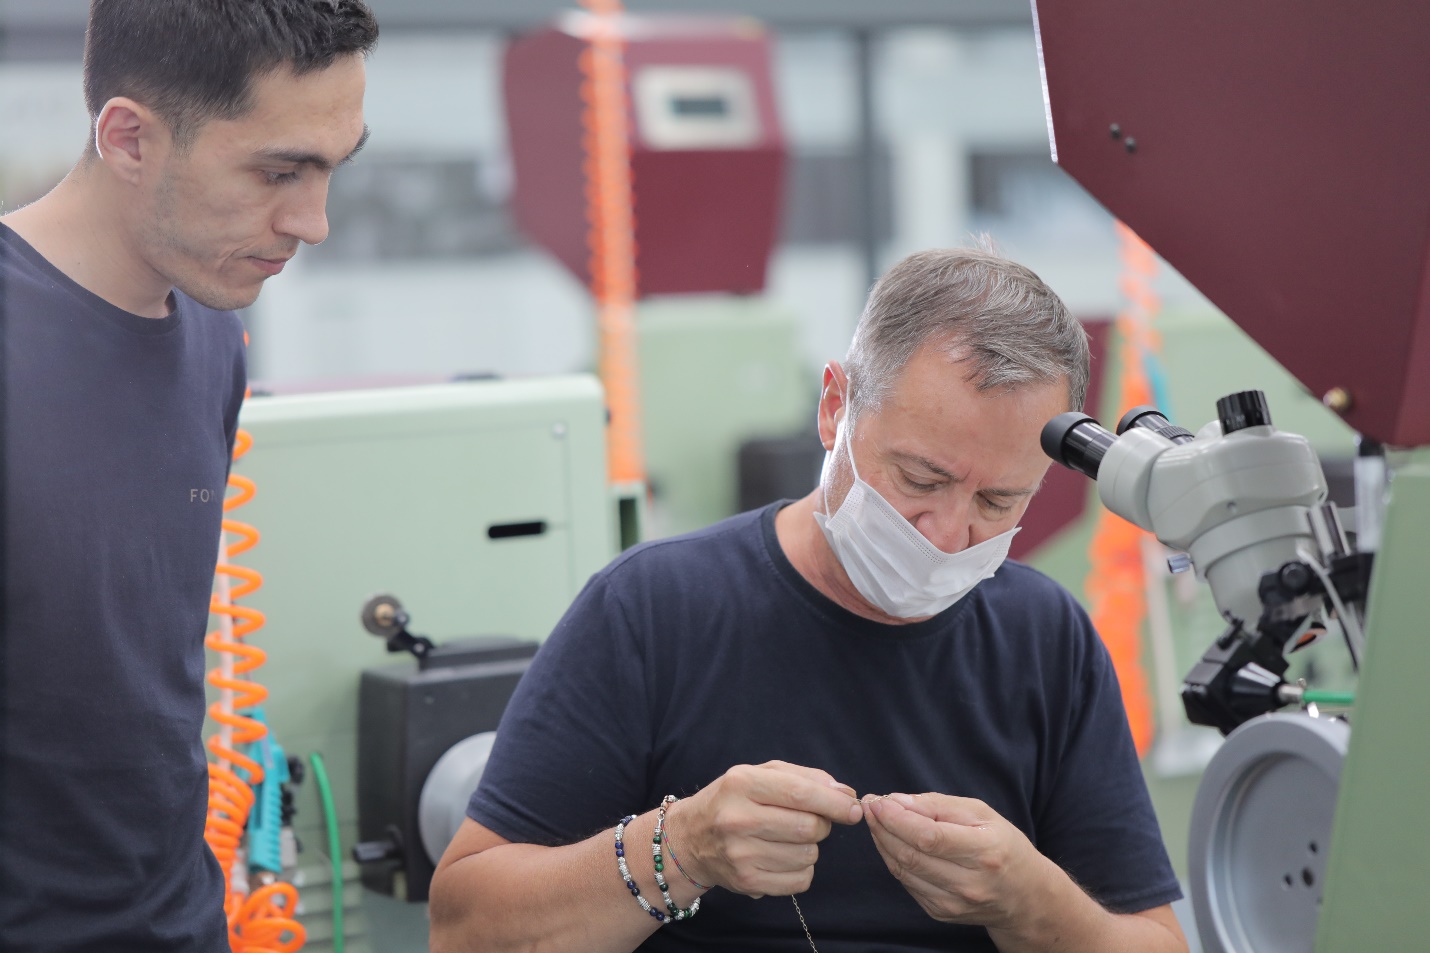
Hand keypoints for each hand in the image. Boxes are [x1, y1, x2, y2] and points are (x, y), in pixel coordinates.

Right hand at [667, 761, 863, 898]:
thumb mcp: (760, 774)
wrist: (689, 838)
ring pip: (808, 855)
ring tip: (788, 838)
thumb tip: (846, 794)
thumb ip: (806, 778)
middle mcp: (738, 819)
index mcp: (742, 783)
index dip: (835, 803)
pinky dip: (802, 869)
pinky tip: (783, 858)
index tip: (854, 808)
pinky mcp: (746, 881)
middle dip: (822, 824)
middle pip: (809, 827)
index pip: (801, 794)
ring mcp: (740, 854)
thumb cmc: (733, 800)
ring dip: (810, 847)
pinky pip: (800, 880)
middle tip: (811, 820)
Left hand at [863, 792, 1051, 929]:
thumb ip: (939, 805)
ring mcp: (953, 903)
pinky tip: (890, 840)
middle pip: (911, 855)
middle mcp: (969, 884)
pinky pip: (907, 882)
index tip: (879, 801)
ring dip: (882, 842)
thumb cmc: (1003, 846)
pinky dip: (893, 859)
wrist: (1023, 896)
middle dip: (883, 827)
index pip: (930, 837)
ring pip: (903, 870)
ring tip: (875, 820)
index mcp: (984, 853)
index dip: (898, 819)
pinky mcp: (940, 913)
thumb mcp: (982, 814)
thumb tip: (899, 801)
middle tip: (870, 806)